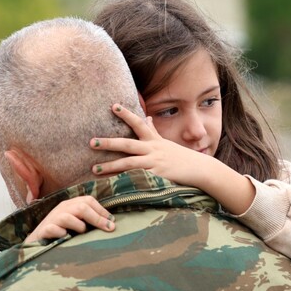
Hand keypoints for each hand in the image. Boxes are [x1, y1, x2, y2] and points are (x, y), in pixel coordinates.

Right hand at [24, 196, 114, 242]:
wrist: (37, 242)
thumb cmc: (61, 233)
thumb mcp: (76, 224)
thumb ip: (90, 221)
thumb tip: (111, 224)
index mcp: (70, 205)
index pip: (88, 200)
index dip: (102, 210)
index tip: (112, 222)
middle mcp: (61, 209)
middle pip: (81, 207)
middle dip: (97, 218)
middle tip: (109, 229)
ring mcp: (51, 219)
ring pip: (67, 217)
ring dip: (79, 226)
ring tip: (82, 233)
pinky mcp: (44, 231)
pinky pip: (53, 229)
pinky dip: (61, 234)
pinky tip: (65, 238)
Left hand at [90, 104, 208, 186]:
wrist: (199, 170)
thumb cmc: (180, 156)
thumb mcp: (166, 142)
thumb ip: (153, 131)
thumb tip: (147, 117)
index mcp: (154, 140)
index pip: (138, 123)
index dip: (126, 114)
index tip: (113, 105)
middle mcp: (152, 150)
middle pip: (127, 144)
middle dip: (108, 143)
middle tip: (91, 142)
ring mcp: (154, 163)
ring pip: (128, 163)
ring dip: (110, 166)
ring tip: (94, 169)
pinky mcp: (157, 177)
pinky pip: (137, 180)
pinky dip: (125, 182)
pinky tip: (112, 185)